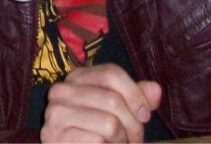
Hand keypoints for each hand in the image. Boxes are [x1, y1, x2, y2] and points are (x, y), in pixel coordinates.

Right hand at [41, 64, 161, 142]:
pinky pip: (96, 141)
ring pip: (108, 123)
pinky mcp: (55, 136)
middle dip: (132, 124)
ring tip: (117, 143)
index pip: (111, 73)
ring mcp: (55, 113)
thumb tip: (155, 89)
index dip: (135, 94)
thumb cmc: (100, 132)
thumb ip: (137, 98)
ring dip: (120, 140)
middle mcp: (61, 90)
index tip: (145, 115)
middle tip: (134, 139)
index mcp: (76, 77)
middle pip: (112, 99)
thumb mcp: (121, 111)